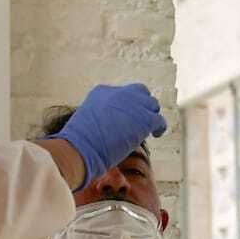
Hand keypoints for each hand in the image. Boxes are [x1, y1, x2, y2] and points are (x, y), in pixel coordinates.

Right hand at [50, 83, 167, 190]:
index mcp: (102, 92)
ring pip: (152, 104)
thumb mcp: (86, 122)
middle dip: (142, 104)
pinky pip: (159, 120)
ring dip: (151, 115)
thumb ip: (98, 118)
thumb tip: (106, 129)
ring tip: (150, 128)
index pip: (121, 94)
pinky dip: (160, 127)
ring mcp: (134, 104)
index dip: (126, 106)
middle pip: (140, 92)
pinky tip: (157, 134)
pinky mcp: (145, 119)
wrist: (82, 146)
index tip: (125, 118)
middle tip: (141, 119)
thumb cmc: (79, 142)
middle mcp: (120, 93)